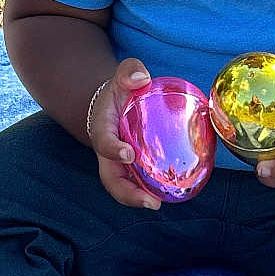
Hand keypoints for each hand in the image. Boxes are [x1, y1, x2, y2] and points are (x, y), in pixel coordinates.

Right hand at [87, 58, 162, 210]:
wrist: (114, 105)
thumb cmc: (120, 91)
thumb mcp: (122, 75)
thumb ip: (129, 71)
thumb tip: (141, 79)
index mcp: (102, 130)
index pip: (104, 142)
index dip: (113, 150)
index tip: (128, 153)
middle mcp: (108, 153)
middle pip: (111, 179)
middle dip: (127, 194)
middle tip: (150, 202)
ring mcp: (119, 165)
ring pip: (123, 187)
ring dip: (139, 199)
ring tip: (159, 204)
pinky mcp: (132, 170)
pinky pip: (139, 183)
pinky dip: (151, 191)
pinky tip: (172, 194)